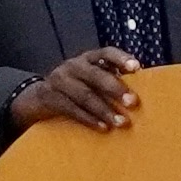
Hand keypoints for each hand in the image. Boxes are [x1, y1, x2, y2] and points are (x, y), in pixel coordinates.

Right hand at [11, 48, 145, 134]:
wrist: (40, 97)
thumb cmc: (77, 87)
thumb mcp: (91, 78)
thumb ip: (110, 79)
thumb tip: (141, 90)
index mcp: (88, 58)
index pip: (106, 53)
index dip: (121, 58)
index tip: (136, 68)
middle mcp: (73, 66)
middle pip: (95, 75)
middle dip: (115, 88)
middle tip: (132, 102)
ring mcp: (59, 80)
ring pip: (85, 95)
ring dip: (105, 110)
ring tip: (121, 122)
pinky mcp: (50, 97)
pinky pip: (72, 109)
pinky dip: (89, 119)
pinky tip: (104, 128)